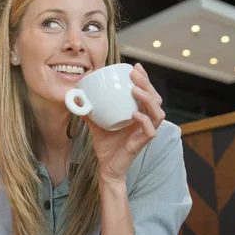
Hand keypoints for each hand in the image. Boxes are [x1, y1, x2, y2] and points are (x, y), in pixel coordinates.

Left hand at [83, 63, 165, 182]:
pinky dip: (144, 121)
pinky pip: (150, 131)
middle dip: (147, 84)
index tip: (134, 66)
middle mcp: (145, 122)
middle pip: (155, 99)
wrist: (107, 168)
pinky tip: (135, 113)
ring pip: (158, 113)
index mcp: (138, 114)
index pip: (147, 93)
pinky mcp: (142, 144)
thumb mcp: (95, 125)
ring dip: (148, 99)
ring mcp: (145, 133)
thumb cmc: (106, 147)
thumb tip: (76, 99)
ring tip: (135, 90)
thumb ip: (89, 112)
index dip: (144, 79)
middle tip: (135, 73)